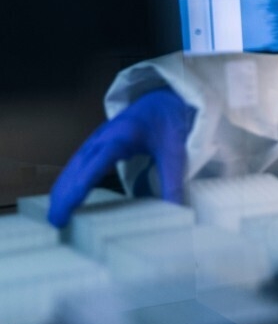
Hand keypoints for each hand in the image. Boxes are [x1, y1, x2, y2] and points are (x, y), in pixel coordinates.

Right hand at [48, 88, 194, 227]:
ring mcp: (97, 139)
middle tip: (56, 222)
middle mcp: (103, 137)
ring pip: (73, 165)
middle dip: (64, 194)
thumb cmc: (168, 124)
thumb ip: (173, 182)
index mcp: (122, 137)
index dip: (78, 188)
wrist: (164, 101)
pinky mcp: (97, 143)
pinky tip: (65, 196)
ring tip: (57, 215)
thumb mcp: (175, 154)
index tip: (66, 209)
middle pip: (77, 167)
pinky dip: (69, 180)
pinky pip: (78, 163)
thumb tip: (176, 210)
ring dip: (63, 189)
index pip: (94, 165)